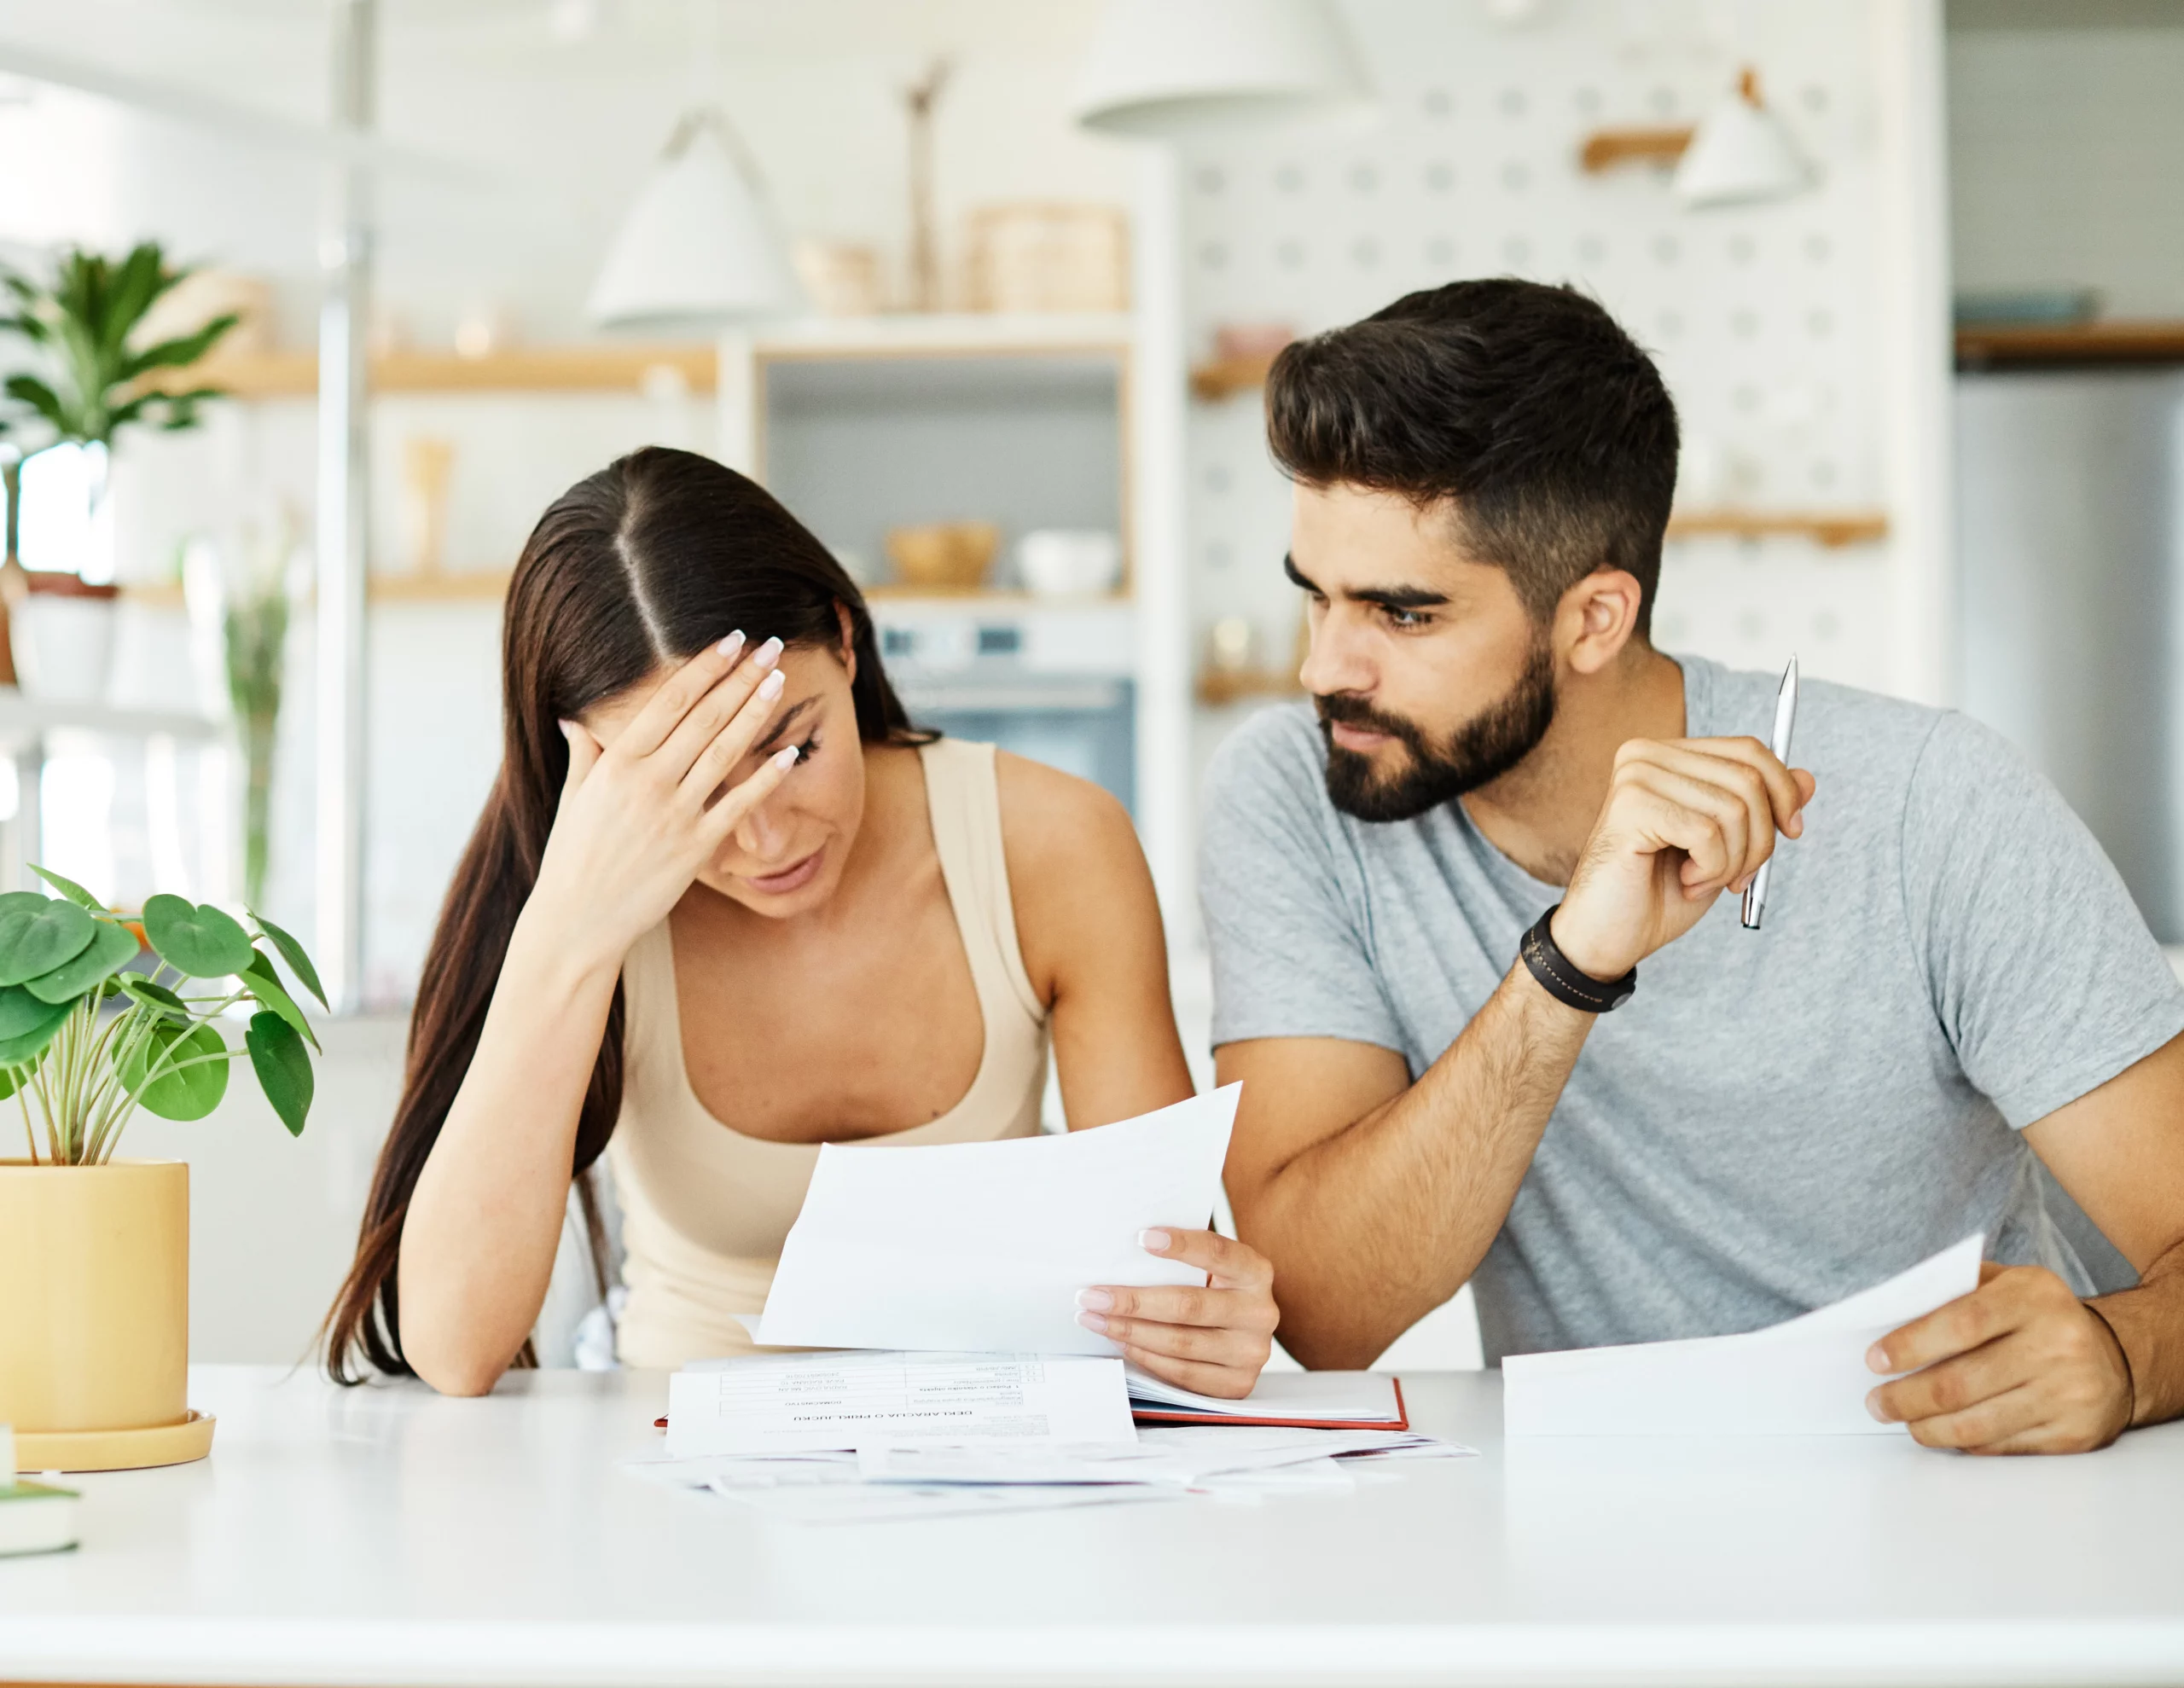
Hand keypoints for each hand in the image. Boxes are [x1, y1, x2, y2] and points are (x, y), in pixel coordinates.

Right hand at [527, 634, 795, 970]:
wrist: (577, 921)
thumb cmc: (572, 857)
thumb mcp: (573, 798)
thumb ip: (585, 755)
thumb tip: (575, 719)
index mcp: (616, 762)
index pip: (669, 701)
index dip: (705, 667)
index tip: (731, 641)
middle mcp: (647, 782)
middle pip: (705, 718)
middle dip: (740, 678)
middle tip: (770, 647)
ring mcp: (674, 815)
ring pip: (724, 752)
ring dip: (755, 713)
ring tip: (779, 681)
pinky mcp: (695, 849)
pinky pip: (738, 806)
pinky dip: (765, 779)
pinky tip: (788, 753)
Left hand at [1077, 1229, 1278, 1399]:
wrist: (1242, 1334)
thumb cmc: (1213, 1291)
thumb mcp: (1210, 1269)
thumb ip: (1181, 1262)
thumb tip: (1121, 1251)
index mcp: (1256, 1272)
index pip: (1217, 1252)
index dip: (1181, 1245)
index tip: (1141, 1238)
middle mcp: (1260, 1313)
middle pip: (1189, 1306)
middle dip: (1133, 1301)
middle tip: (1092, 1295)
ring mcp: (1251, 1352)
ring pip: (1180, 1344)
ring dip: (1130, 1332)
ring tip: (1095, 1320)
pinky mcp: (1237, 1384)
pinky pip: (1182, 1373)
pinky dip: (1146, 1357)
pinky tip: (1122, 1343)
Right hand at [1550, 736, 1815, 980]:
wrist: (1606, 938)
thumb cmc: (1657, 894)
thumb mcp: (1724, 848)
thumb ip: (1759, 810)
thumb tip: (1807, 779)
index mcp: (1666, 756)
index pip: (1748, 750)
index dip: (1783, 791)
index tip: (1791, 833)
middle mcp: (1645, 756)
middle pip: (1748, 777)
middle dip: (1761, 838)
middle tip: (1737, 877)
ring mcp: (1635, 778)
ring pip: (1734, 808)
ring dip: (1734, 861)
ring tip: (1701, 881)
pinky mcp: (1631, 807)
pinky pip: (1708, 832)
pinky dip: (1711, 869)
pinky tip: (1685, 881)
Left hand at [1864, 1262, 2133, 1453]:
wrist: (2117, 1359)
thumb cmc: (2039, 1317)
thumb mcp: (2007, 1284)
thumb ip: (1954, 1290)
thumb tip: (1891, 1315)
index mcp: (2034, 1298)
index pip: (1961, 1323)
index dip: (1912, 1344)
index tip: (1875, 1360)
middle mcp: (2057, 1345)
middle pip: (1962, 1382)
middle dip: (1907, 1397)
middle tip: (1877, 1402)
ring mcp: (2068, 1394)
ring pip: (1978, 1423)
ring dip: (1926, 1427)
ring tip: (1902, 1421)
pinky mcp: (2073, 1434)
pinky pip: (2001, 1445)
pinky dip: (1962, 1442)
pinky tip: (1941, 1431)